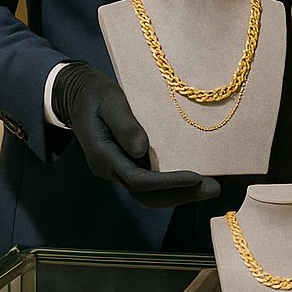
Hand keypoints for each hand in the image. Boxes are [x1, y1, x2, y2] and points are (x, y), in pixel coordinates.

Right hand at [53, 63, 219, 207]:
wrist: (79, 96)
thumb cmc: (96, 95)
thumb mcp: (109, 103)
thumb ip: (124, 125)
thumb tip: (141, 149)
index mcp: (104, 157)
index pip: (139, 180)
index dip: (169, 182)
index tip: (196, 177)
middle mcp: (111, 169)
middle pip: (146, 195)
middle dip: (180, 195)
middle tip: (213, 189)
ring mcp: (118, 169)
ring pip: (148, 194)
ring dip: (179, 194)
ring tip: (209, 188)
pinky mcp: (126, 163)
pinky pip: (149, 183)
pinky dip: (171, 185)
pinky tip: (193, 180)